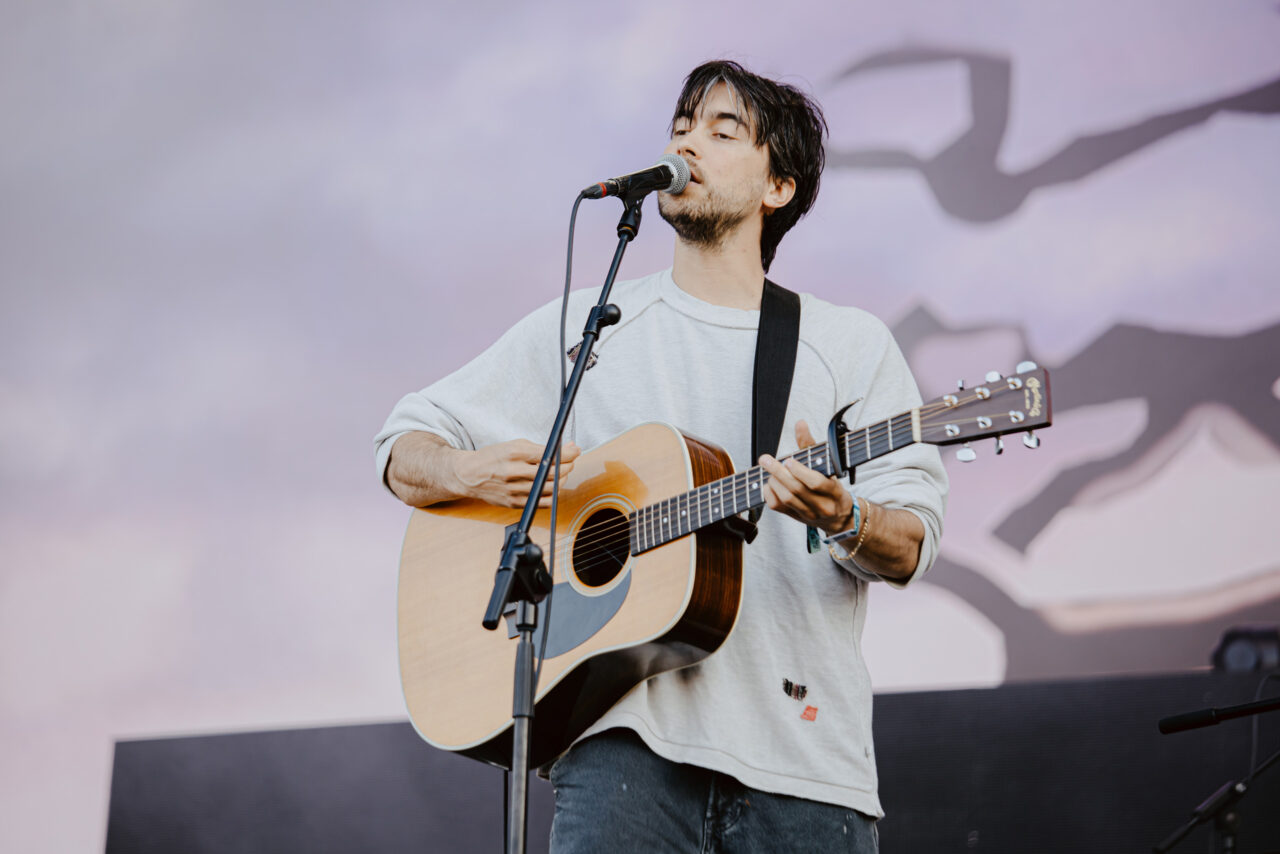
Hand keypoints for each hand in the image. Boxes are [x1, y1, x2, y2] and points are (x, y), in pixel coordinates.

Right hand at [453, 439, 579, 507]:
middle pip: (553, 472)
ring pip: (549, 488)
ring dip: (561, 480)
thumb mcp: (514, 445)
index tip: (575, 450)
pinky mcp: (513, 503)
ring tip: (560, 473)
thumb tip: (568, 448)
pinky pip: (541, 502)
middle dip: (568, 465)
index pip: (550, 454)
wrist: (468, 475)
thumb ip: (540, 448)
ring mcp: (513, 489)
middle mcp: (514, 472)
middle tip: (570, 461)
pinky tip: (551, 487)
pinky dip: (551, 495)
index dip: (568, 453)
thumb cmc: (493, 457)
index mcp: (514, 453)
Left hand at [759, 421, 854, 534]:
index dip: (800, 472)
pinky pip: (777, 506)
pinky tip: (769, 483)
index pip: (816, 482)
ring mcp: (808, 515)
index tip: (789, 461)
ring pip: (786, 499)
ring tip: (769, 470)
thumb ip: (811, 445)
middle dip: (778, 473)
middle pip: (797, 490)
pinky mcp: (796, 518)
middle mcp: (822, 505)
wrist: (837, 516)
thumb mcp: (828, 465)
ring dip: (774, 482)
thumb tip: (800, 423)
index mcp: (834, 491)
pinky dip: (769, 493)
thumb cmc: (831, 486)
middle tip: (765, 460)